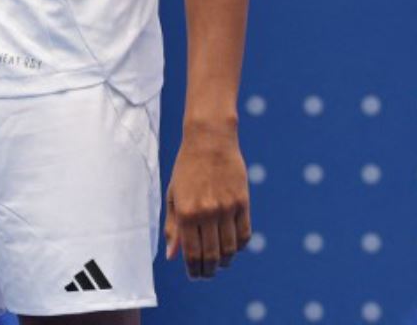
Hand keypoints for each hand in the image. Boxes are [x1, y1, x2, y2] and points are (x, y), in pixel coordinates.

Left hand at [164, 123, 251, 279]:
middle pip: (212, 255)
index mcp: (187, 212)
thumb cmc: (187, 168)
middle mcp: (207, 212)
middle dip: (208, 270)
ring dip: (224, 262)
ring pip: (230, 249)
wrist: (209, 140)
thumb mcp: (174, 195)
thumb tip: (172, 256)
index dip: (193, 269)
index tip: (194, 275)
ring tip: (219, 264)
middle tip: (206, 274)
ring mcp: (227, 208)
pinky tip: (232, 248)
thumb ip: (173, 227)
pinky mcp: (243, 203)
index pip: (192, 253)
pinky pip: (244, 234)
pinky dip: (239, 247)